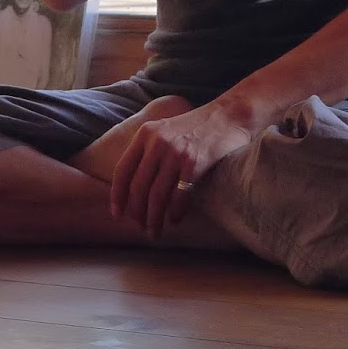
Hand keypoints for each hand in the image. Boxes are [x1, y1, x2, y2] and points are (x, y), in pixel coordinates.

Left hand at [111, 105, 254, 238]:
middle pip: (139, 187)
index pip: (122, 170)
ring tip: (155, 233)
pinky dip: (176, 212)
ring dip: (154, 219)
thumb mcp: (166, 129)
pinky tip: (175, 220)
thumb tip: (136, 184)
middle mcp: (157, 142)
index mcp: (145, 134)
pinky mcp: (195, 162)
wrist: (230, 115)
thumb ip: (150, 148)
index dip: (117, 195)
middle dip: (137, 213)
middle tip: (140, 228)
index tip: (117, 214)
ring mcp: (176, 152)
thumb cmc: (199, 126)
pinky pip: (179, 195)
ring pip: (157, 195)